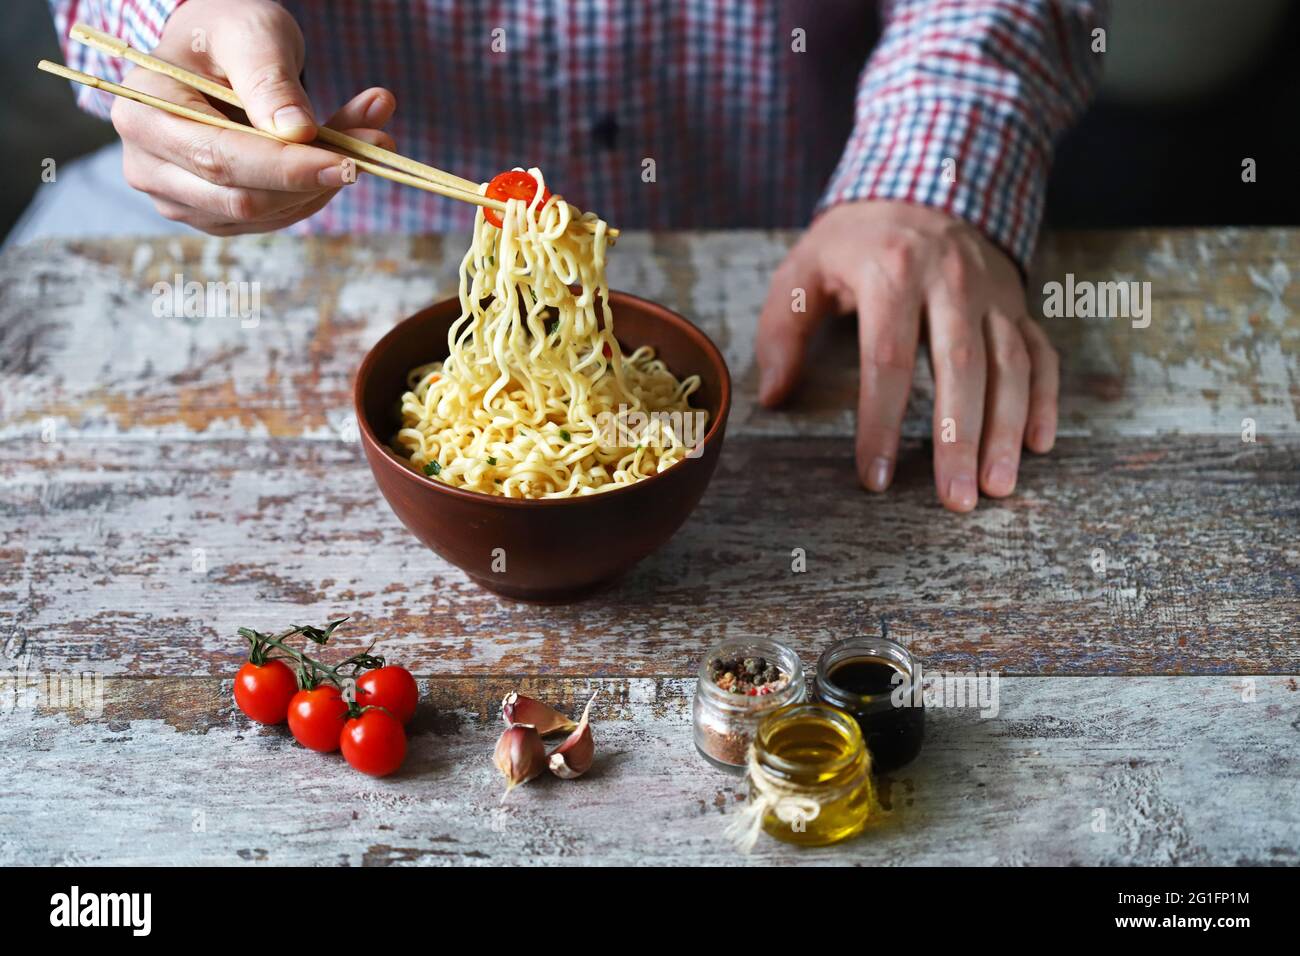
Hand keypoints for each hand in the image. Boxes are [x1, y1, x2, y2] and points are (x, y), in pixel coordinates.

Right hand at [111, 0, 396, 234]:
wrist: (214, 53)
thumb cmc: (228, 35)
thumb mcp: (252, 34)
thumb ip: (269, 78)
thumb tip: (297, 132)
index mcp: (142, 110)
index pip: (219, 158)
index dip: (287, 168)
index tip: (350, 162)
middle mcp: (147, 163)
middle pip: (241, 196)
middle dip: (313, 179)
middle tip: (375, 146)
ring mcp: (175, 195)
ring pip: (261, 215)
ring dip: (319, 188)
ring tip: (362, 141)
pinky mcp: (208, 213)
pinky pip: (268, 219)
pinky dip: (309, 195)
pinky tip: (333, 162)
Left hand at [757, 201, 1058, 512]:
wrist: (926, 178)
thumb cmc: (855, 242)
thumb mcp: (804, 269)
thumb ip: (782, 330)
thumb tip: (774, 396)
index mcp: (892, 272)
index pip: (888, 360)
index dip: (881, 423)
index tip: (876, 478)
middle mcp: (952, 280)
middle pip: (960, 369)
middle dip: (958, 439)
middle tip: (956, 500)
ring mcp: (992, 292)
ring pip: (1010, 366)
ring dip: (1006, 431)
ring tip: (997, 486)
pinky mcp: (1018, 303)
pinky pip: (1040, 353)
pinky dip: (1045, 399)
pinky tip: (1038, 445)